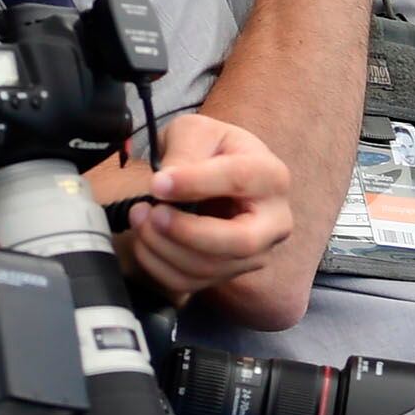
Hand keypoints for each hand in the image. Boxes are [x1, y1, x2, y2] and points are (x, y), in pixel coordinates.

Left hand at [118, 112, 292, 297]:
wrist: (215, 175)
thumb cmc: (211, 149)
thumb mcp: (197, 132)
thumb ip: (185, 150)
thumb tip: (166, 186)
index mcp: (271, 175)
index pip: (239, 180)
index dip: (195, 183)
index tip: (157, 183)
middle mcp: (274, 221)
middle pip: (240, 242)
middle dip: (188, 232)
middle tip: (153, 213)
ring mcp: (254, 253)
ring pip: (211, 267)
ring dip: (165, 247)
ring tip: (140, 217)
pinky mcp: (228, 273)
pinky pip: (191, 282)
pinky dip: (159, 265)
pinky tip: (145, 239)